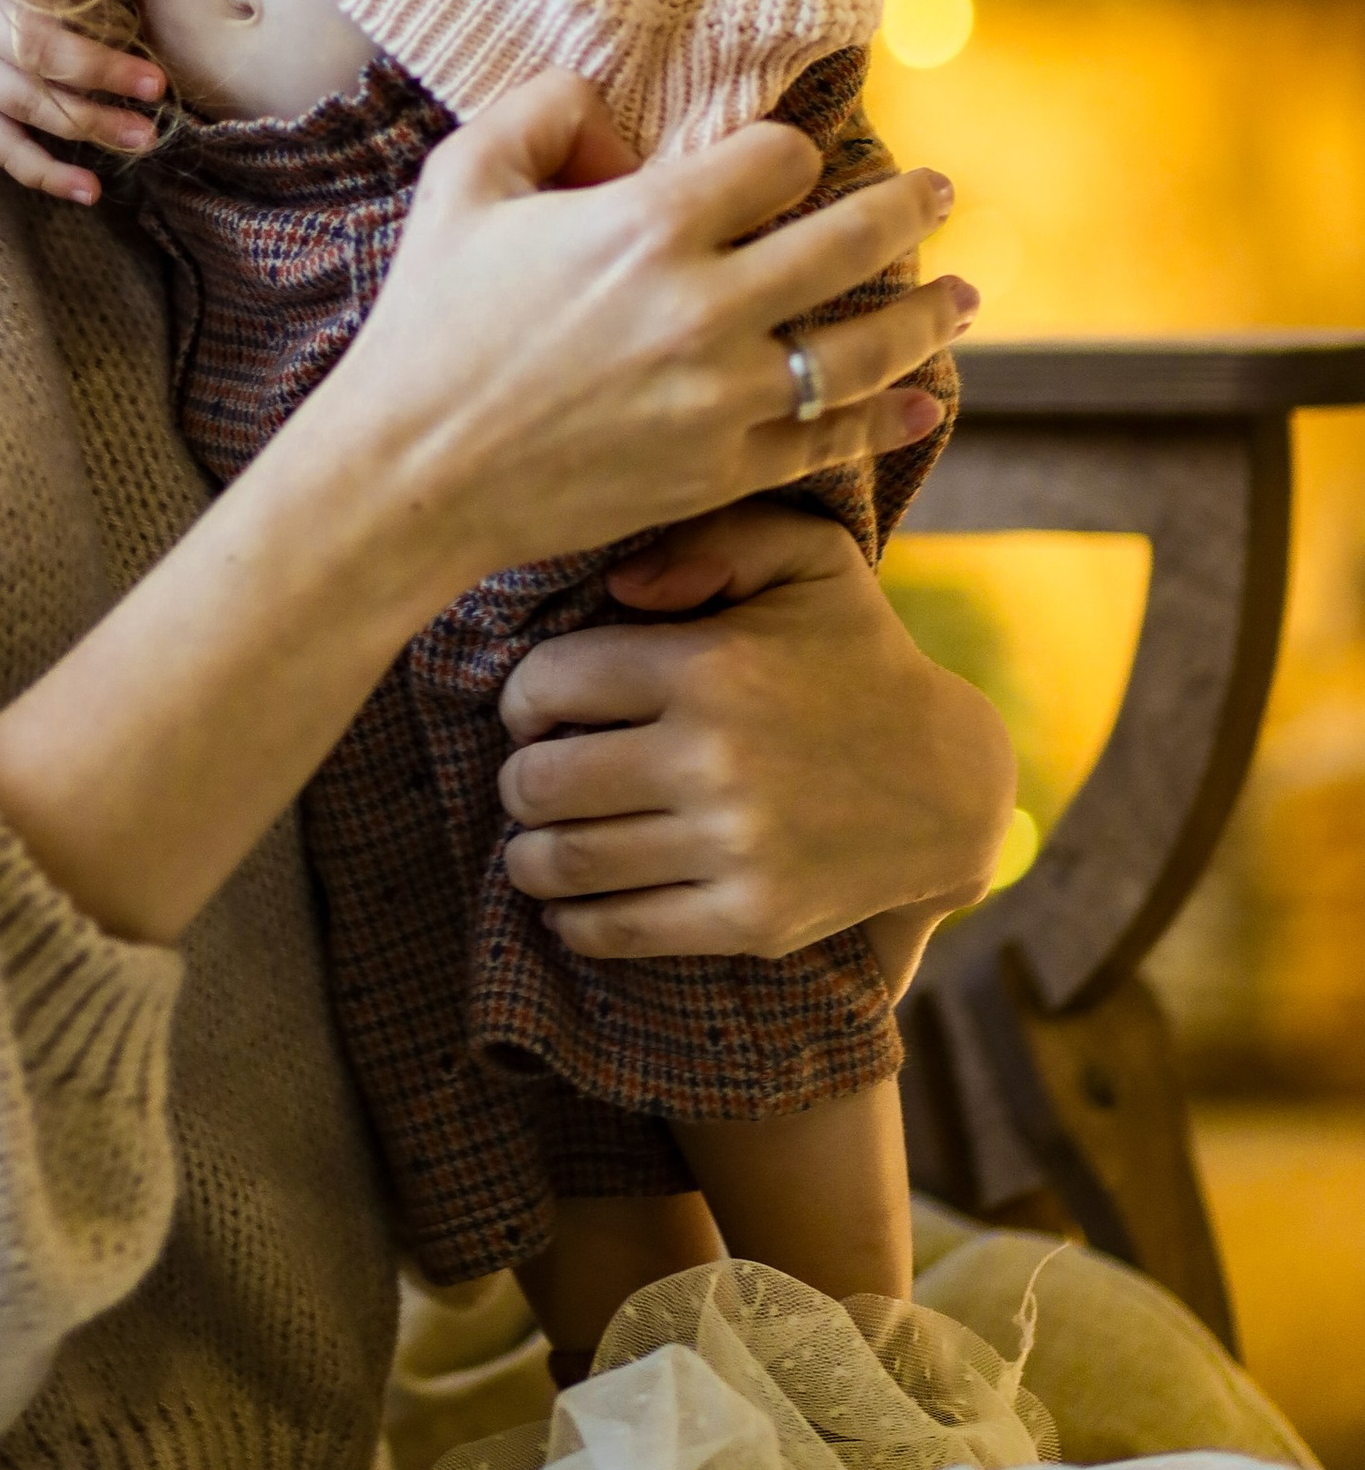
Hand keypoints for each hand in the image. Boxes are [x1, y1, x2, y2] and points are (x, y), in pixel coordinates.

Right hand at [308, 83, 969, 623]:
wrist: (410, 473)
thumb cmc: (429, 320)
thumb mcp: (464, 178)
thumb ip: (545, 110)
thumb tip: (620, 119)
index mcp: (647, 225)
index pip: (779, 160)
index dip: (789, 150)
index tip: (784, 161)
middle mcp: (704, 309)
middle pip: (849, 242)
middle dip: (909, 208)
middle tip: (940, 193)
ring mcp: (722, 399)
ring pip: (863, 350)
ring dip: (927, 316)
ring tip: (964, 296)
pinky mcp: (721, 471)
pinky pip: (831, 441)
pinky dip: (890, 418)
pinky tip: (928, 398)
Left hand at [493, 500, 1015, 981]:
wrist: (951, 784)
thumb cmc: (858, 657)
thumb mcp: (808, 559)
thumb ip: (712, 538)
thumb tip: (619, 584)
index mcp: (707, 667)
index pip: (547, 686)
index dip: (521, 699)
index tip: (533, 711)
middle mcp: (713, 759)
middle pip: (541, 782)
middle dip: (519, 779)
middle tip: (532, 776)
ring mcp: (733, 847)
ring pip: (567, 862)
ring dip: (530, 855)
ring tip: (537, 840)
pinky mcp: (752, 918)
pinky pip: (620, 930)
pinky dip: (574, 921)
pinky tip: (570, 902)